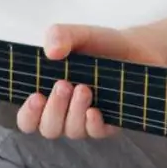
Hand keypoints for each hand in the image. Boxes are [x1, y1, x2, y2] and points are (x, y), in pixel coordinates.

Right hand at [17, 24, 166, 139]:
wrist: (138, 49)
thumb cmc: (101, 45)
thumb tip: (51, 51)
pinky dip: (92, 124)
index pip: (28, 119)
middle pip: (48, 129)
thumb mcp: (80, 34)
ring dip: (74, 112)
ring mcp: (88, 120)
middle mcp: (66, 112)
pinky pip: (96, 133)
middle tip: (64, 84)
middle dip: (53, 109)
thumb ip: (61, 35)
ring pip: (71, 131)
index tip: (36, 96)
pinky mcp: (111, 123)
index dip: (28, 115)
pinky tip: (94, 110)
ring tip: (84, 88)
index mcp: (49, 94)